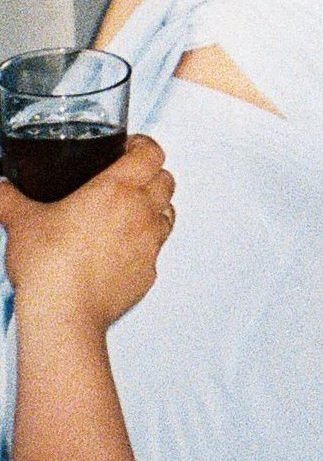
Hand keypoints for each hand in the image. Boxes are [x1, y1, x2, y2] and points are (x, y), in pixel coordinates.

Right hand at [0, 137, 173, 329]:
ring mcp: (149, 244)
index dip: (143, 146)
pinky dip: (145, 245)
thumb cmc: (49, 266)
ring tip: (129, 213)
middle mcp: (141, 213)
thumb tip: (0, 189)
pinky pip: (156, 251)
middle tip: (129, 179)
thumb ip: (8, 198)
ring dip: (154, 209)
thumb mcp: (20, 221)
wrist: (64, 314)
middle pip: (166, 180)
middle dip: (151, 175)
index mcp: (117, 189)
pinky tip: (120, 251)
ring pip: (167, 214)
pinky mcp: (148, 273)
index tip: (130, 148)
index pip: (152, 152)